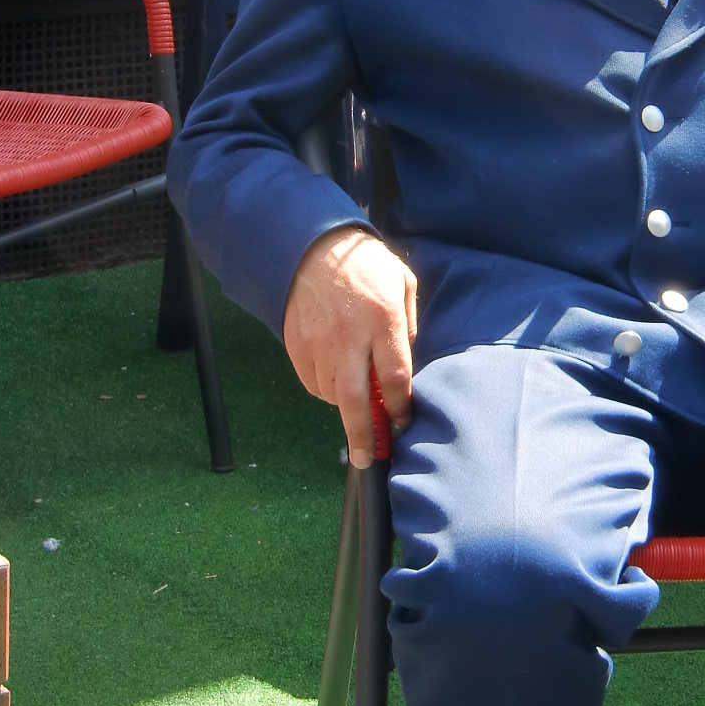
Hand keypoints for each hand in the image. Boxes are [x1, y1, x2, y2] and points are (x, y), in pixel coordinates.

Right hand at [282, 227, 418, 467]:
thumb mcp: (401, 282)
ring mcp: (318, 343)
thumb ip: (408, 323)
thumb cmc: (365, 265)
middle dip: (364, 435)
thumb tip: (407, 363)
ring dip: (348, 407)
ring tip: (359, 398)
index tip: (402, 420)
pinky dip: (326, 391)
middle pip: (355, 400)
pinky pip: (312, 384)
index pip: (394, 377)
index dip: (400, 407)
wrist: (311, 247)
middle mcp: (348, 336)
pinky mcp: (296, 345)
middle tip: (370, 458)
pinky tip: (337, 377)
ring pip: (332, 395)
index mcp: (381, 319)